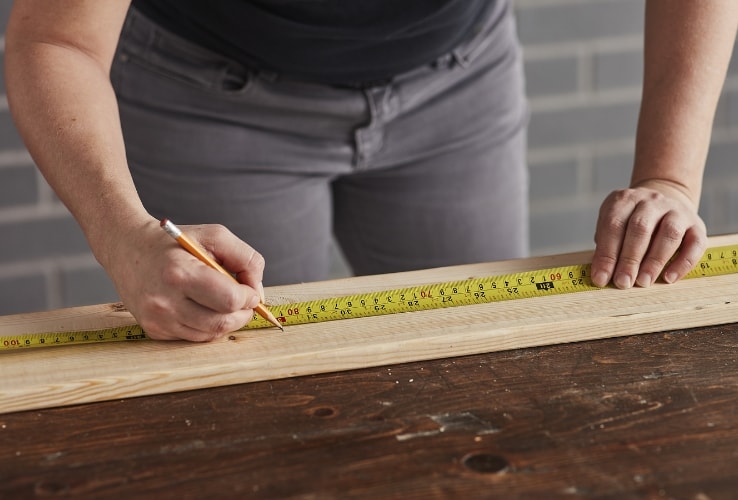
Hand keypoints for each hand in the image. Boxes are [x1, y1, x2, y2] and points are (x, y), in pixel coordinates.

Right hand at [102, 218, 264, 340]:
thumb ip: (246, 259)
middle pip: (222, 322)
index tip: (249, 290)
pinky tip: (204, 307)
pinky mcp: (154, 330)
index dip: (248, 297)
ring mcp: (158, 319)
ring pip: (210, 334)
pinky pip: (194, 337)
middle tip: (244, 300)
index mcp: (180, 273)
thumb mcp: (215, 235)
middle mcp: (165, 301)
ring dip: (227, 321)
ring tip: (224, 302)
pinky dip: (208, 326)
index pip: (229, 299)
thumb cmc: (174, 243)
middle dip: (242, 313)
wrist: (127, 248)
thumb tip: (257, 292)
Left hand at [591, 180, 706, 288]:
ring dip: (654, 261)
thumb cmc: (631, 220)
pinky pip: (695, 244)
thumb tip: (601, 273)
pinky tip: (668, 278)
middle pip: (640, 228)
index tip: (600, 278)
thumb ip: (605, 244)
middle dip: (629, 259)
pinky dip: (682, 263)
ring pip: (669, 233)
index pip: (613, 225)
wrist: (665, 199)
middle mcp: (652, 201)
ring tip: (643, 282)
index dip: (606, 254)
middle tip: (622, 283)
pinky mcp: (697, 225)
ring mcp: (677, 211)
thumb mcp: (612, 223)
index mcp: (625, 199)